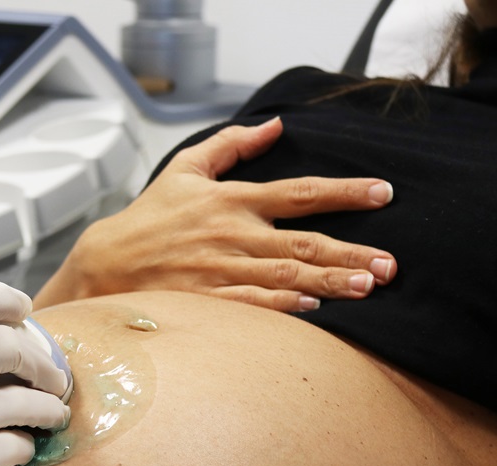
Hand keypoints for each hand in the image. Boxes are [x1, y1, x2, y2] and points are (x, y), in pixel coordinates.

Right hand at [0, 280, 70, 465]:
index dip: (0, 297)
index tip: (22, 309)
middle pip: (6, 346)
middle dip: (42, 362)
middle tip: (53, 376)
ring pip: (21, 402)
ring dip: (48, 408)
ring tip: (53, 412)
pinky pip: (12, 447)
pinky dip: (25, 447)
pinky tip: (21, 447)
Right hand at [34, 117, 397, 311]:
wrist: (105, 263)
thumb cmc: (149, 216)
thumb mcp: (184, 168)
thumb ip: (231, 144)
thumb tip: (274, 125)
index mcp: (231, 200)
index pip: (299, 192)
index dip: (345, 192)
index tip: (383, 193)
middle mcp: (232, 235)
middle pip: (303, 243)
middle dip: (351, 252)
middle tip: (391, 265)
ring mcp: (221, 271)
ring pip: (287, 276)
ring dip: (330, 281)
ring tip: (369, 286)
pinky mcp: (209, 301)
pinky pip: (254, 304)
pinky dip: (285, 306)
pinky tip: (316, 308)